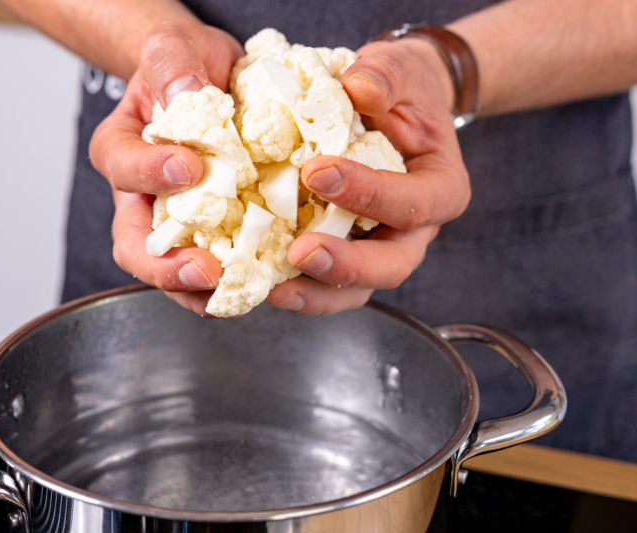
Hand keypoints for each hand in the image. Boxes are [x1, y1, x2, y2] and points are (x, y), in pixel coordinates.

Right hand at [89, 18, 242, 316]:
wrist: (213, 78)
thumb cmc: (187, 65)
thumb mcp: (174, 48)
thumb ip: (172, 65)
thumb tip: (185, 93)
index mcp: (123, 148)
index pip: (121, 167)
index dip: (148, 174)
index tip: (188, 168)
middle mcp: (143, 195)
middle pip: (136, 247)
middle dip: (166, 267)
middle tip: (204, 270)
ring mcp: (179, 219)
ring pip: (174, 270)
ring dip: (202, 290)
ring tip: (236, 293)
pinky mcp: (217, 231)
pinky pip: (220, 263)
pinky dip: (238, 278)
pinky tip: (263, 280)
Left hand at [267, 38, 470, 314]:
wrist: (390, 108)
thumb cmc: (399, 91)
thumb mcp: (399, 70)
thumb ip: (386, 76)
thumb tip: (359, 87)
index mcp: (440, 188)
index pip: (414, 202)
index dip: (370, 194)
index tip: (317, 173)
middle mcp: (415, 230)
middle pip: (391, 266)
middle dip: (346, 265)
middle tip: (300, 253)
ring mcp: (378, 248)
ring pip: (356, 289)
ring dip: (316, 292)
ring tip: (275, 288)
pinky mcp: (345, 253)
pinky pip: (325, 283)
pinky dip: (296, 286)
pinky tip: (262, 280)